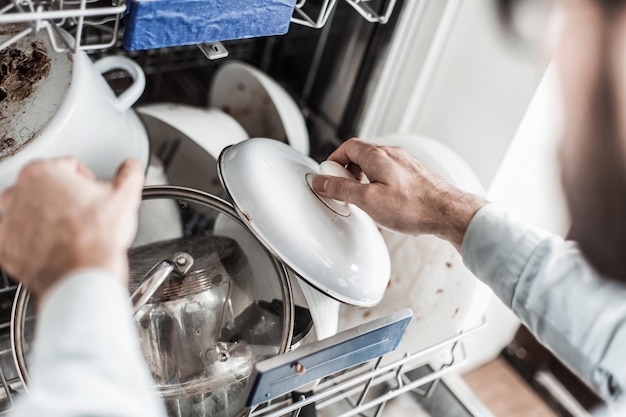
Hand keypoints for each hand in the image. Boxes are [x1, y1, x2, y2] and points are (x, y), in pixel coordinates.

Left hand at [0, 158, 143, 301]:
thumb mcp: (125, 197)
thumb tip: (130, 167)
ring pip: (30, 212)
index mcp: (42, 173)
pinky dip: (36, 241)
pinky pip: (21, 239)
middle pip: (45, 187)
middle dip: (64, 198)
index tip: (93, 195)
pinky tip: (58, 247)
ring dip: (47, 218)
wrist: (83, 276)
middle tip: (84, 214)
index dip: (86, 181)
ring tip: (71, 231)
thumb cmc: (96, 238)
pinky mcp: (6, 248)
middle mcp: (18, 194)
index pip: (68, 166)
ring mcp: (9, 222)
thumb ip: (129, 174)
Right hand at [311, 138, 485, 251]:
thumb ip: (342, 188)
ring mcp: (405, 164)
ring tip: (359, 196)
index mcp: (378, 155)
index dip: (333, 160)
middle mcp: (393, 154)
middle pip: (360, 154)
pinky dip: (378, 182)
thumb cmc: (413, 207)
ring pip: (375, 164)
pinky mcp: (414, 175)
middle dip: (346, 170)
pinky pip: (389, 173)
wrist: (447, 213)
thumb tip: (322, 181)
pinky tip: (381, 200)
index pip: (347, 146)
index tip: (327, 175)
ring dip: (362, 177)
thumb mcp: (368, 200)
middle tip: (341, 188)